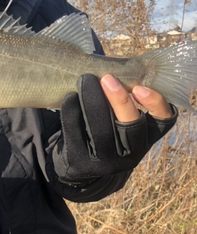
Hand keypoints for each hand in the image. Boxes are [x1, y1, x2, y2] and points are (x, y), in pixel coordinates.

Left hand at [53, 74, 177, 184]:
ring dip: (93, 103)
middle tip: (106, 78)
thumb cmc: (106, 130)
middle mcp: (132, 151)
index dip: (155, 103)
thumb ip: (124, 101)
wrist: (81, 164)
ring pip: (103, 133)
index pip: (163, 120)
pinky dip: (72, 113)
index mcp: (147, 136)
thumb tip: (115, 70)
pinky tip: (70, 97)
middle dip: (120, 100)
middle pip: (131, 126)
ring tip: (85, 80)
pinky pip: (77, 135)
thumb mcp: (121, 119)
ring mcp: (107, 161)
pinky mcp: (84, 163)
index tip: (140, 87)